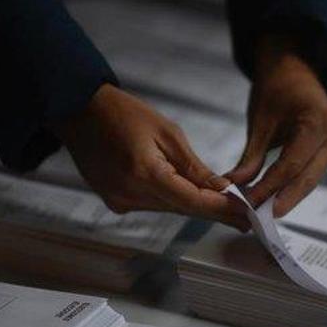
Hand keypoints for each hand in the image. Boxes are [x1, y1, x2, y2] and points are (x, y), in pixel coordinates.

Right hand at [53, 84, 248, 229]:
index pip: (192, 202)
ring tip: (223, 204)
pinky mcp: (115, 201)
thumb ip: (194, 167)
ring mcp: (119, 201)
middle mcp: (129, 195)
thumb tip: (221, 190)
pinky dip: (172, 200)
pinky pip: (153, 205)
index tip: (245, 215)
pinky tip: (188, 195)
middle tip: (243, 215)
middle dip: (214, 210)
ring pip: (169, 209)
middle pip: (182, 209)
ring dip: (194, 205)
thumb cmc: (124, 113)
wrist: (80, 111)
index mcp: (144, 174)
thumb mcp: (167, 132)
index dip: (222, 210)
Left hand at [226, 34, 326, 216]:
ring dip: (288, 196)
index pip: (292, 165)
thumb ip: (251, 158)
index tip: (250, 204)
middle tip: (259, 219)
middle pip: (307, 177)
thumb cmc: (276, 88)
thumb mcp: (259, 122)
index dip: (270, 187)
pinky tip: (276, 199)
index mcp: (318, 120)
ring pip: (311, 178)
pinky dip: (293, 185)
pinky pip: (312, 171)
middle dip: (282, 200)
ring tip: (264, 212)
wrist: (294, 68)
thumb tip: (235, 187)